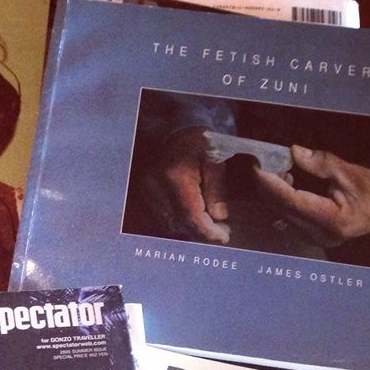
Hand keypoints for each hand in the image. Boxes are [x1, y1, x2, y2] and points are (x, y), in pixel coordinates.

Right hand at [150, 127, 229, 243]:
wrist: (177, 133)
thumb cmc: (199, 144)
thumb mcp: (216, 162)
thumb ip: (217, 191)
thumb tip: (220, 218)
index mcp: (175, 177)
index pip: (190, 214)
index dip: (207, 230)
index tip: (223, 237)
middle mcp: (156, 188)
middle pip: (178, 223)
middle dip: (201, 233)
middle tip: (220, 234)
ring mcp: (148, 193)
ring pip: (170, 225)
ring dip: (190, 231)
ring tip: (210, 228)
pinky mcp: (146, 196)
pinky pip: (163, 220)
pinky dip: (180, 225)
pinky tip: (195, 222)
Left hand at [253, 145, 369, 246]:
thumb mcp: (351, 174)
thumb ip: (321, 164)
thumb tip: (294, 152)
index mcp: (332, 220)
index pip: (291, 201)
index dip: (271, 184)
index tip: (258, 168)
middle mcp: (317, 234)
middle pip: (281, 209)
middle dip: (266, 185)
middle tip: (262, 163)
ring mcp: (310, 239)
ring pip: (279, 214)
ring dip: (272, 192)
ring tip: (277, 170)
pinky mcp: (307, 237)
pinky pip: (285, 217)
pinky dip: (280, 199)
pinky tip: (285, 184)